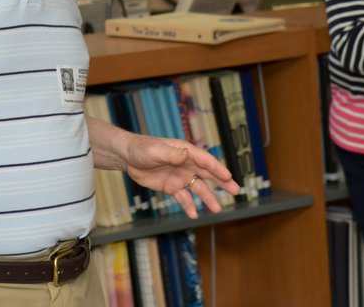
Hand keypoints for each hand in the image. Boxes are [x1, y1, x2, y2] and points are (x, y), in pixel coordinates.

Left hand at [124, 136, 240, 218]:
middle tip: (236, 190)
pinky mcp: (171, 187)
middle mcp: (186, 164)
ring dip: (207, 198)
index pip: (205, 160)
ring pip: (198, 188)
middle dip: (222, 182)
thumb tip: (186, 154)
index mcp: (185, 152)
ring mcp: (180, 176)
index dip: (217, 168)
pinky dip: (189, 206)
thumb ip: (171, 154)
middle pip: (208, 174)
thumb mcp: (155, 151)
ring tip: (217, 209)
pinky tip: (194, 214)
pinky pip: (183, 198)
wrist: (127, 157)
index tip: (228, 176)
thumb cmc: (142, 149)